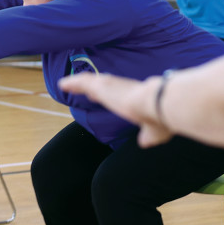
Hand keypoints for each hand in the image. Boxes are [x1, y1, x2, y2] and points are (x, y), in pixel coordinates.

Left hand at [59, 73, 174, 147]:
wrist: (160, 103)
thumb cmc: (161, 117)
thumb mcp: (154, 130)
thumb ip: (147, 136)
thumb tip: (143, 142)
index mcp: (137, 97)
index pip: (121, 95)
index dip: (112, 95)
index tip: (104, 96)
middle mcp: (124, 87)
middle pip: (106, 86)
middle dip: (96, 87)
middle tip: (88, 89)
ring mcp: (112, 85)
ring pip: (92, 82)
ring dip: (80, 83)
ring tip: (68, 84)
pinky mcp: (102, 86)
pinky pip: (83, 83)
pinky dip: (73, 83)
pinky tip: (62, 85)